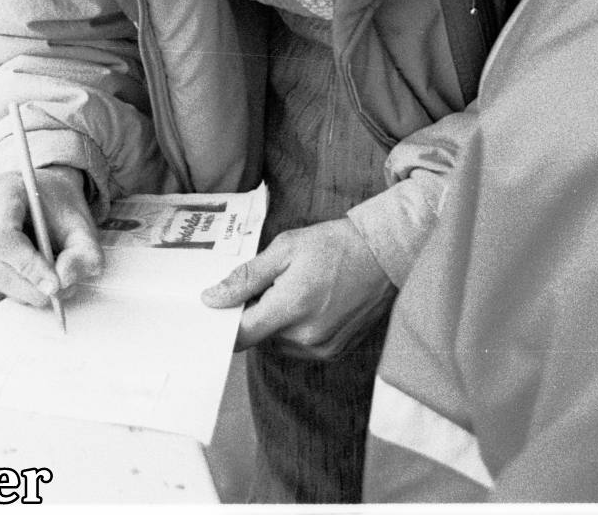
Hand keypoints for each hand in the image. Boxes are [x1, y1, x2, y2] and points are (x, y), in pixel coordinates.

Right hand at [0, 166, 102, 309]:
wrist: (41, 192)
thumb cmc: (59, 203)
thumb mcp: (83, 223)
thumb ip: (83, 253)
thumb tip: (63, 282)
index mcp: (0, 190)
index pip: (2, 237)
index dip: (28, 266)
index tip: (55, 283)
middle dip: (32, 285)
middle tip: (61, 290)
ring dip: (28, 289)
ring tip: (54, 278)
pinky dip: (20, 286)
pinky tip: (38, 274)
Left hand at [200, 218, 395, 359]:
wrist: (385, 254)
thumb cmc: (335, 245)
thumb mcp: (284, 249)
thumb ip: (246, 277)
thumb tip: (212, 298)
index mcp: (290, 308)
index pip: (240, 335)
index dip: (226, 321)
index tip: (224, 305)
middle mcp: (305, 337)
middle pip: (259, 337)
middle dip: (258, 312)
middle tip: (275, 283)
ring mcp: (322, 349)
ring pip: (278, 342)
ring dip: (278, 322)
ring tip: (299, 290)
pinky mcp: (334, 352)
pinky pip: (299, 346)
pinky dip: (297, 328)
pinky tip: (313, 302)